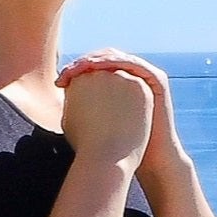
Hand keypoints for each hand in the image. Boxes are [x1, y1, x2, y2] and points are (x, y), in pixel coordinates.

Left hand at [61, 50, 185, 196]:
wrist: (149, 158)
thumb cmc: (120, 148)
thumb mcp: (97, 123)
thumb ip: (83, 106)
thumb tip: (60, 94)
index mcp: (119, 85)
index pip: (95, 68)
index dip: (76, 70)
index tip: (59, 81)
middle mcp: (133, 77)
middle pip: (105, 58)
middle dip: (84, 63)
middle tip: (67, 71)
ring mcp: (145, 77)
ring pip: (117, 58)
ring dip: (97, 61)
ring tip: (80, 68)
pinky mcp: (156, 79)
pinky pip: (132, 63)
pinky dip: (114, 64)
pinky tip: (98, 69)